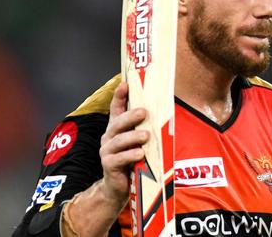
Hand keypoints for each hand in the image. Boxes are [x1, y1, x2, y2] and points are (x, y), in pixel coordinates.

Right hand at [99, 81, 149, 205]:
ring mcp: (107, 151)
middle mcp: (109, 137)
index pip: (116, 108)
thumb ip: (145, 130)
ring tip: (146, 136)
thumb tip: (164, 115)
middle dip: (130, 116)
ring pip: (119, 140)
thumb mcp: (138, 144)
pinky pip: (119, 158)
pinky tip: (140, 154)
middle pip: (117, 123)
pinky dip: (130, 155)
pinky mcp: (108, 165)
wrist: (118, 188)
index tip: (125, 84)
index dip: (119, 96)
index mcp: (116, 129)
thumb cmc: (132, 163)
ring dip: (133, 137)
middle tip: (144, 112)